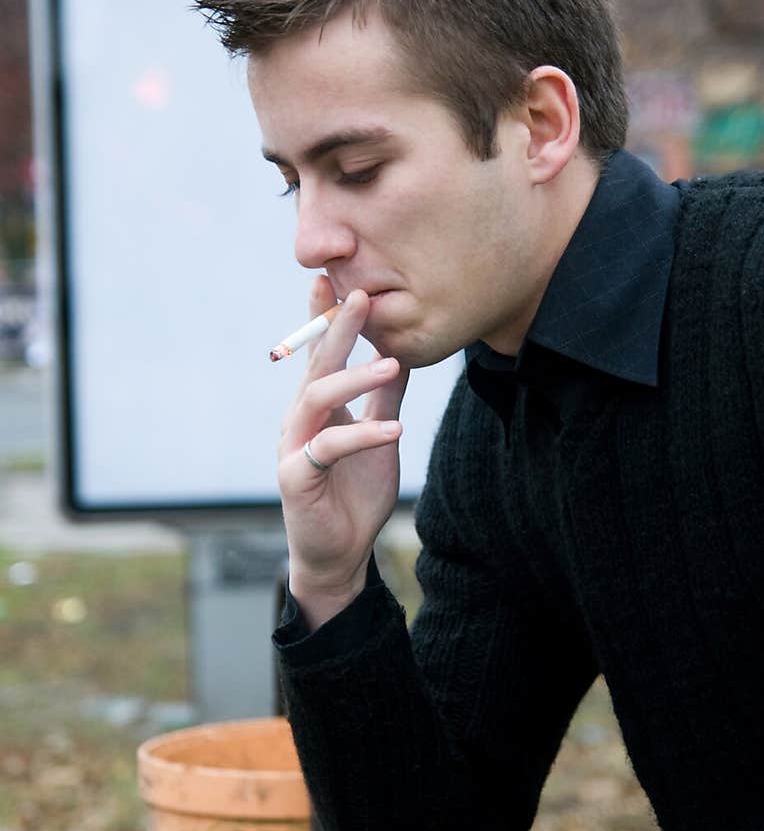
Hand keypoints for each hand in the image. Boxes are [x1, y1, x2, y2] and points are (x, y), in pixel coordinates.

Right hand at [278, 275, 408, 620]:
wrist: (339, 552)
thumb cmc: (354, 493)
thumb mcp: (379, 435)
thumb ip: (385, 398)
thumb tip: (402, 354)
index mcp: (317, 407)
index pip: (320, 354)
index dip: (325, 317)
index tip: (335, 277)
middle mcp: (300, 420)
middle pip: (316, 365)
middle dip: (336, 329)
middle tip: (360, 297)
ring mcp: (293, 446)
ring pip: (318, 398)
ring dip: (356, 378)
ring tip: (392, 365)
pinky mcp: (296, 477)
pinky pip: (329, 448)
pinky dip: (363, 435)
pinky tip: (395, 429)